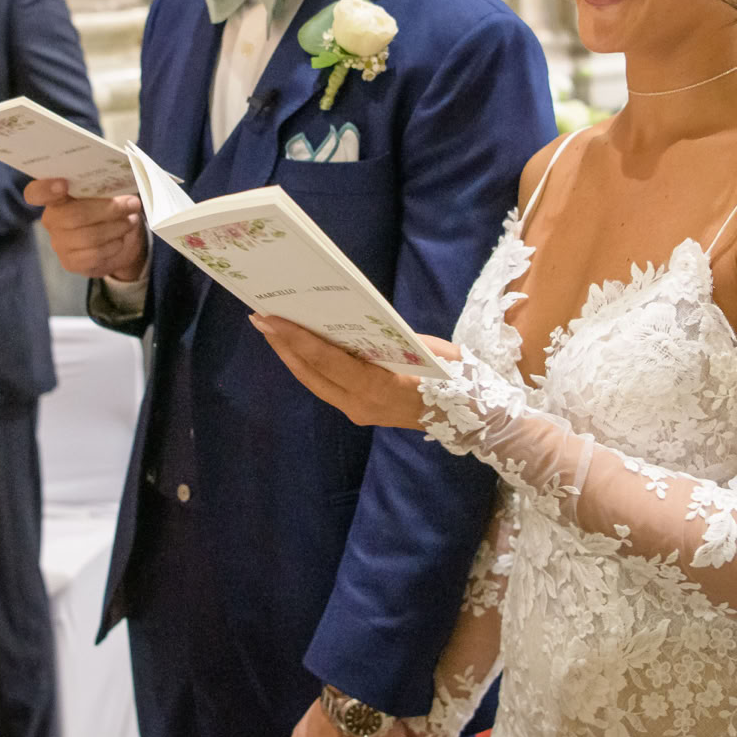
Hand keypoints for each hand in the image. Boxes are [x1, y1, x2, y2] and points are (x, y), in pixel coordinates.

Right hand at [25, 178, 147, 280]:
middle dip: (109, 209)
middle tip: (132, 204)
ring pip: (89, 237)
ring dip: (116, 228)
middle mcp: (51, 220)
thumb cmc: (107, 209)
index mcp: (54, 197)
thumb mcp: (105, 194)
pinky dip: (114, 245)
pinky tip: (121, 239)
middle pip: (75, 215)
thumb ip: (104, 187)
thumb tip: (123, 181)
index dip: (46, 188)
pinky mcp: (71, 263)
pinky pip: (95, 254)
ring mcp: (59, 243)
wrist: (115, 243)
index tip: (63, 184)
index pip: (36, 192)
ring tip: (131, 220)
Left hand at [252, 317, 455, 431]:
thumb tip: (349, 323)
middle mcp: (361, 404)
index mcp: (378, 386)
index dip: (296, 338)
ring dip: (292, 356)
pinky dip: (310, 366)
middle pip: (311, 373)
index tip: (271, 318)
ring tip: (272, 329)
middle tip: (260, 317)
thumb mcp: (422, 347)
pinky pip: (327, 386)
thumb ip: (384, 340)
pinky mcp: (361, 412)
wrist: (476, 418)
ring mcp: (359, 412)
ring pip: (315, 382)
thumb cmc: (455, 375)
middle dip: (283, 345)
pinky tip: (299, 348)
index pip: (326, 360)